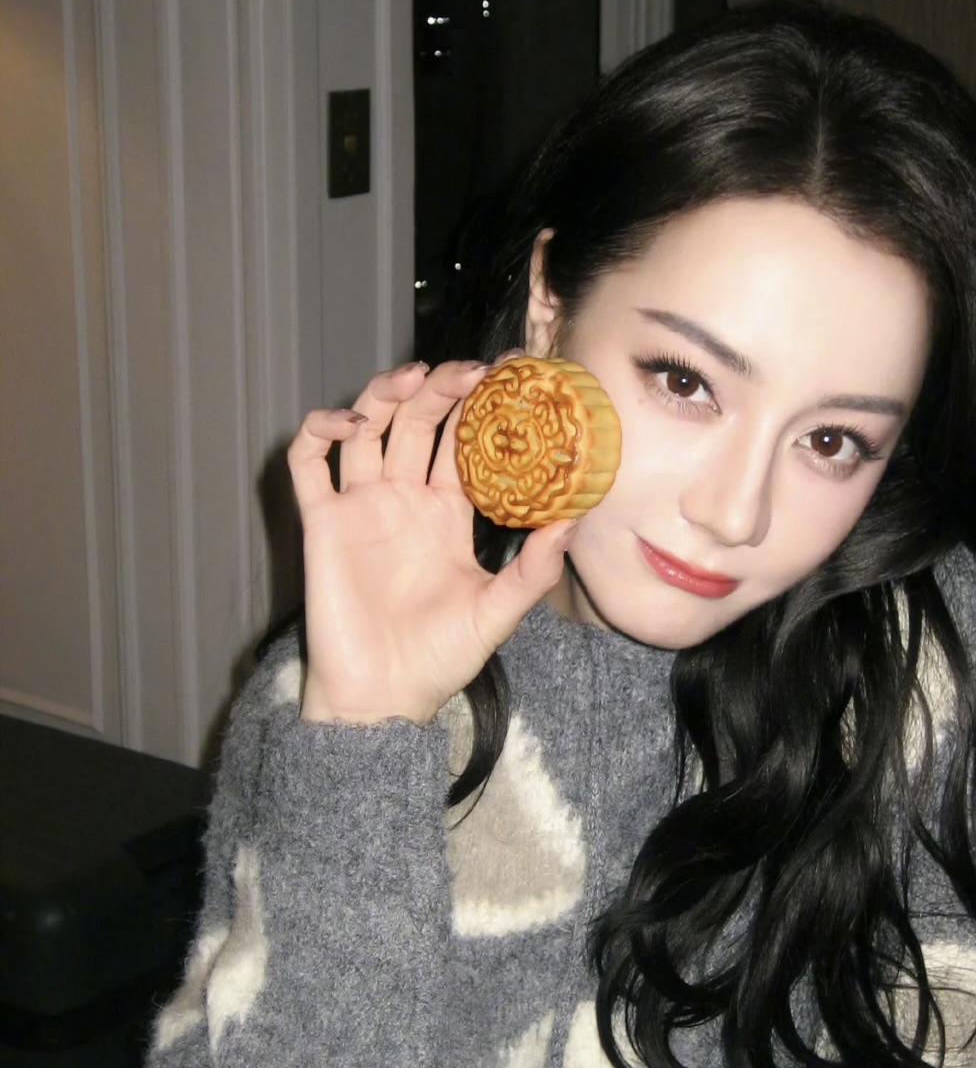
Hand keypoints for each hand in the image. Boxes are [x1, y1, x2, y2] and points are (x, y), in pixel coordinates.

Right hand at [287, 360, 574, 724]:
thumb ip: (533, 568)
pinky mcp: (322, 522)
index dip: (478, 411)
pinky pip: (309, 463)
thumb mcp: (498, 611)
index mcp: (446, 513)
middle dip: (438, 389)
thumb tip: (574, 520)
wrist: (382, 696)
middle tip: (466, 371)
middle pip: (416, 422)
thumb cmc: (439, 659)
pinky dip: (320, 431)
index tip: (505, 382)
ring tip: (412, 378)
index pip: (462, 444)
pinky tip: (348, 423)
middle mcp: (402, 500)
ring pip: (365, 428)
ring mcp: (360, 507)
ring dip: (383, 394)